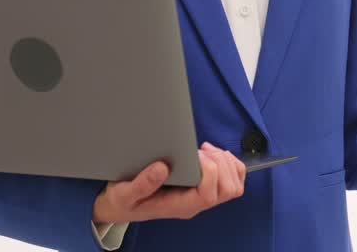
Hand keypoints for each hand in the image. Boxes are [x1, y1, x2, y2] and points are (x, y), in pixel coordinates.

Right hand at [92, 142, 245, 223]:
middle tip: (201, 150)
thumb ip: (141, 184)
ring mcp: (202, 196)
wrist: (123, 204)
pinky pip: (232, 178)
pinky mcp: (205, 187)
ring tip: (205, 150)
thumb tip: (162, 168)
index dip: (209, 172)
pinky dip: (228, 162)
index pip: (209, 195)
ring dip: (226, 162)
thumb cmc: (124, 200)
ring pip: (234, 184)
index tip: (195, 155)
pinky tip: (210, 153)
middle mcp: (195, 203)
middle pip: (228, 190)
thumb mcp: (123, 193)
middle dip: (221, 164)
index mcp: (180, 207)